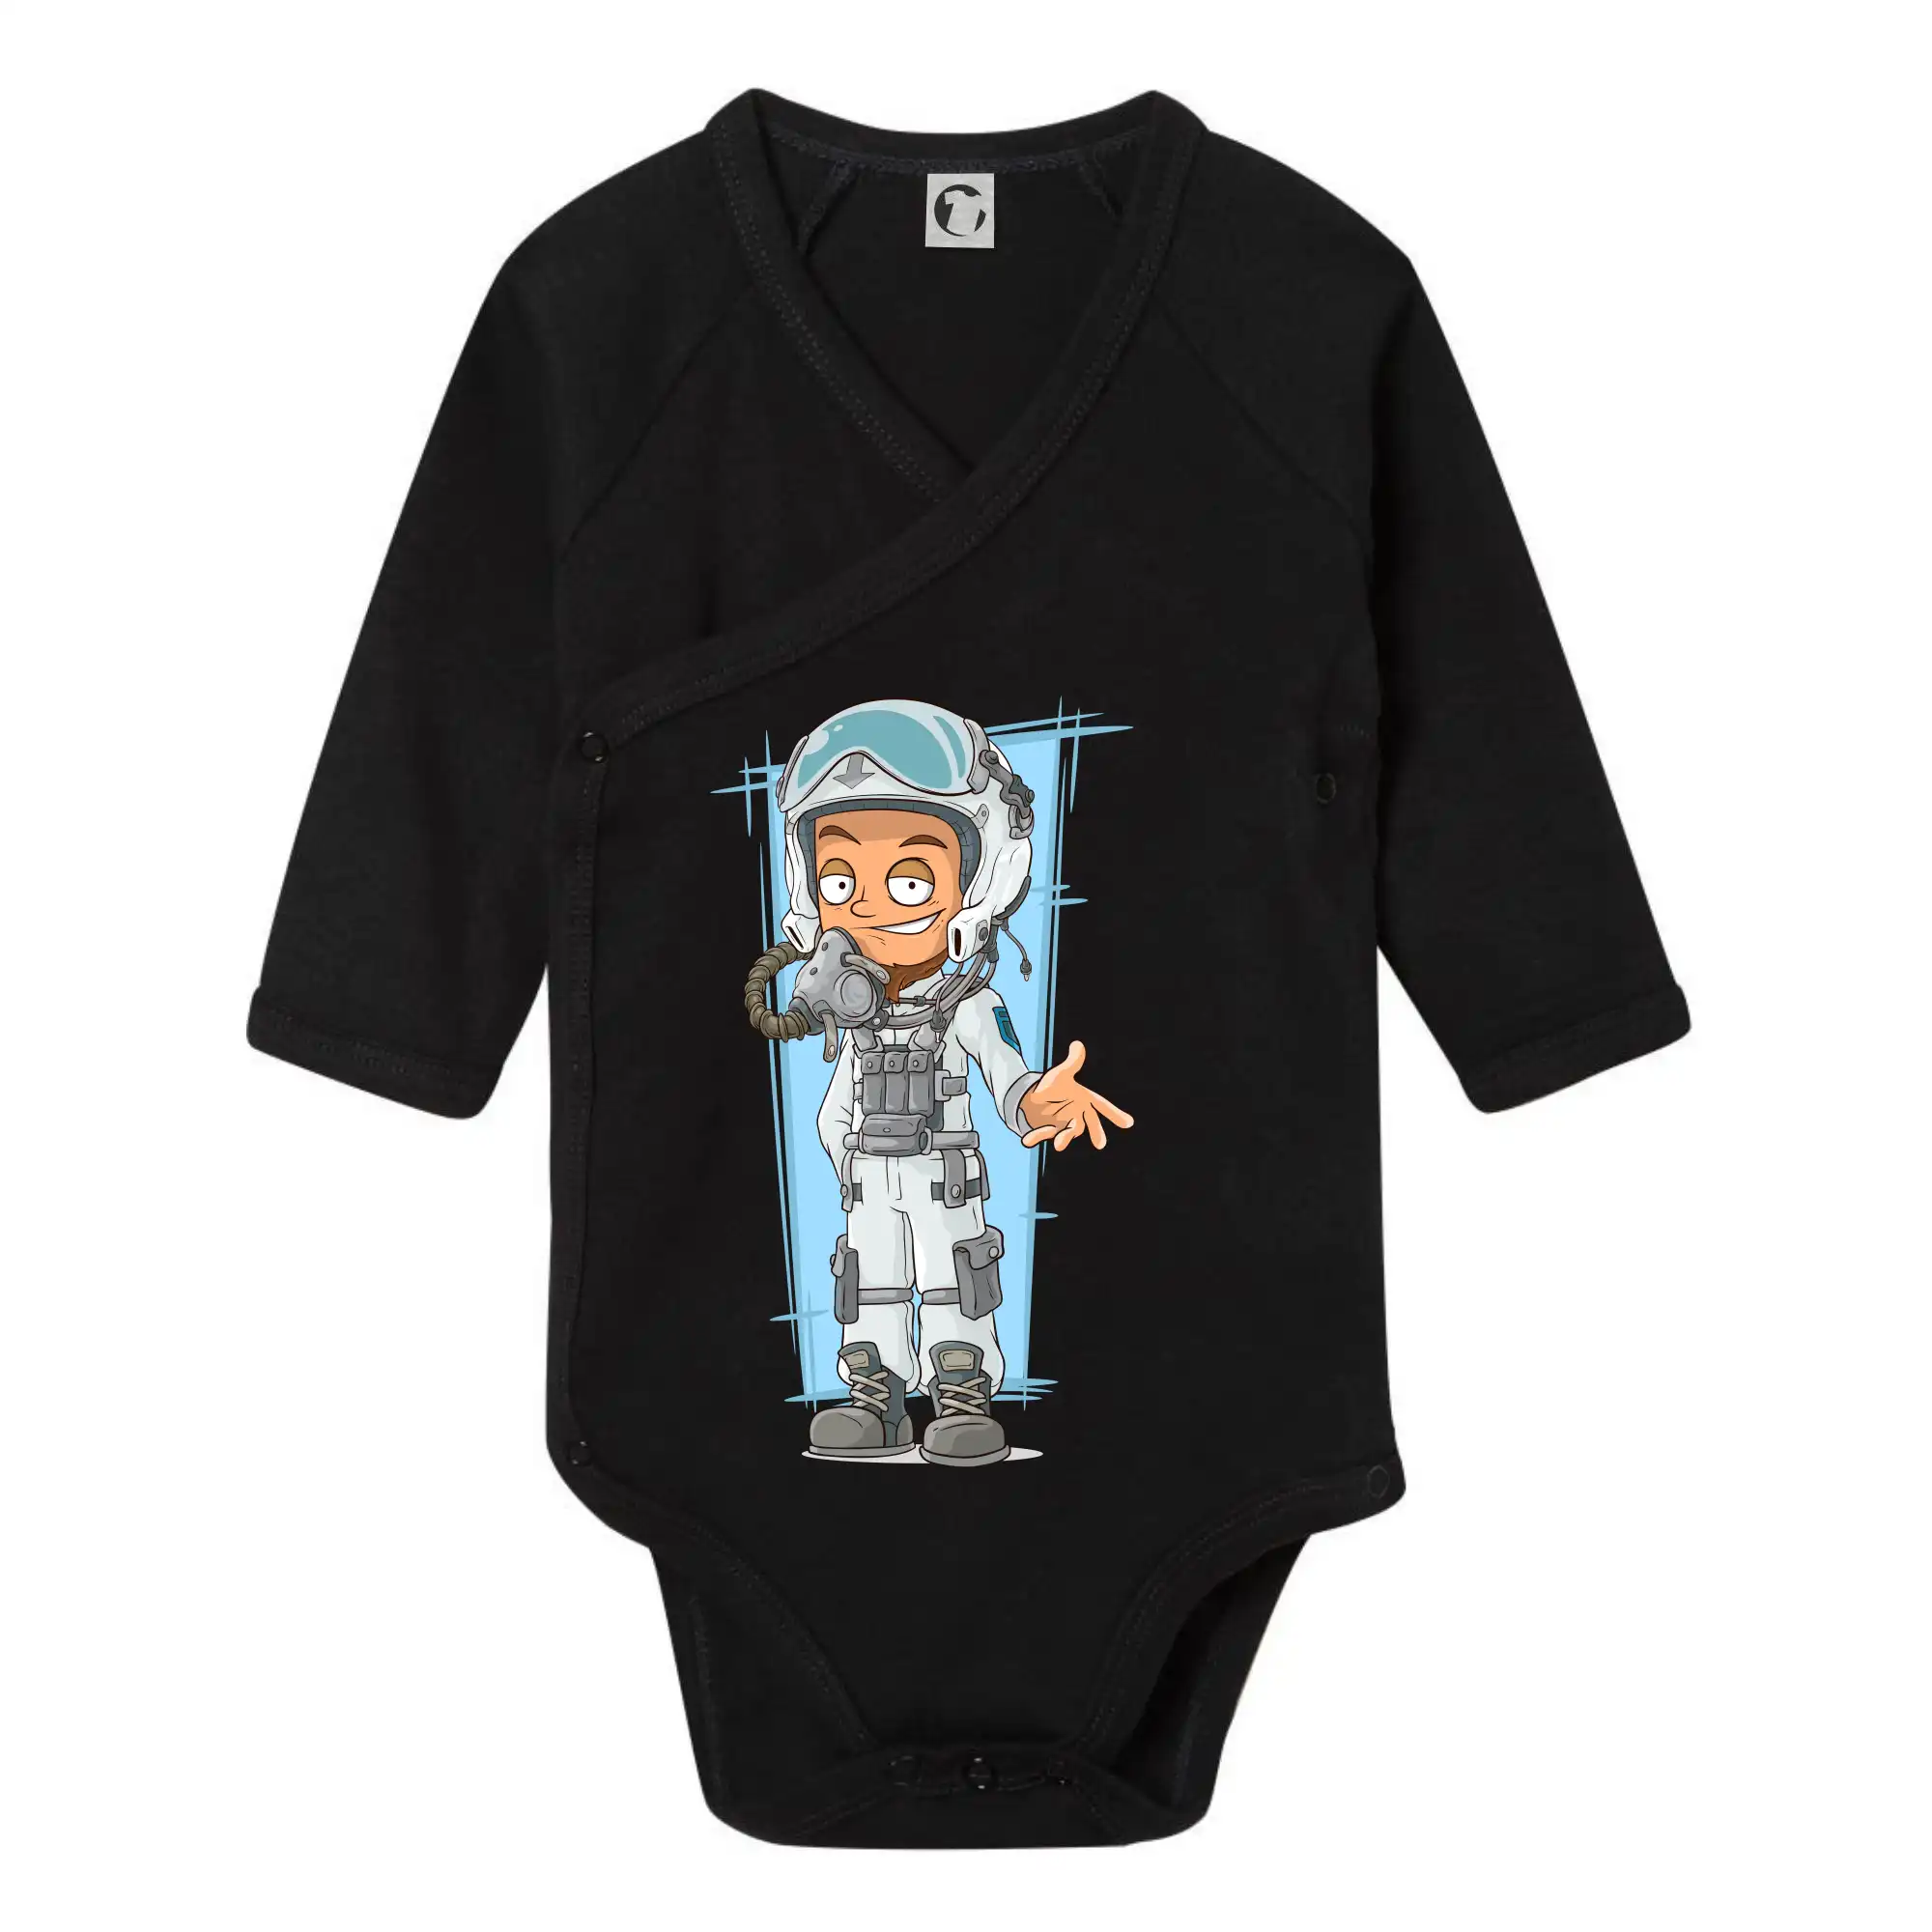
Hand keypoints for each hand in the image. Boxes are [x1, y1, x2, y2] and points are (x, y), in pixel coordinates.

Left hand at [1019, 1040, 1133, 1151]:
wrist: (1032, 1098)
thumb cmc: (1051, 1086)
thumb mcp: (1060, 1074)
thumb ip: (1072, 1062)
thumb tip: (1078, 1044)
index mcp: (1083, 1100)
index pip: (1101, 1105)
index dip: (1114, 1113)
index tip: (1128, 1123)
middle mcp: (1076, 1114)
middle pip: (1088, 1123)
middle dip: (1094, 1132)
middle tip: (1100, 1144)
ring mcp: (1062, 1125)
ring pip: (1067, 1132)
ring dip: (1063, 1138)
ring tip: (1059, 1145)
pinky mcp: (1047, 1130)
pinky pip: (1042, 1134)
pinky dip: (1036, 1138)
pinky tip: (1027, 1140)